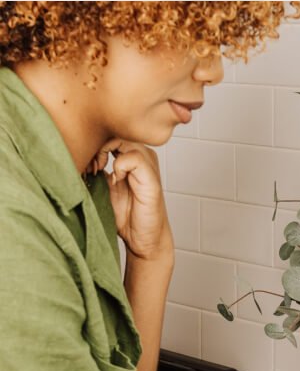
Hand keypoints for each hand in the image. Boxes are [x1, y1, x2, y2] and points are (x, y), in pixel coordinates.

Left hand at [88, 139, 173, 262]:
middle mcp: (143, 155)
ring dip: (105, 152)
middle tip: (90, 167)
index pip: (112, 133)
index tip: (86, 163)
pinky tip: (115, 181)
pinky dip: (119, 166)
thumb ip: (97, 170)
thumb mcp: (104, 187)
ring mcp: (149, 164)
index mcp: (133, 156)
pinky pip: (132, 157)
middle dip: (98, 146)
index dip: (95, 143)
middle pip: (117, 132)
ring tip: (98, 171)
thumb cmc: (127, 216)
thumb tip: (77, 156)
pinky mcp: (151, 176)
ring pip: (124, 139)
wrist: (143, 239)